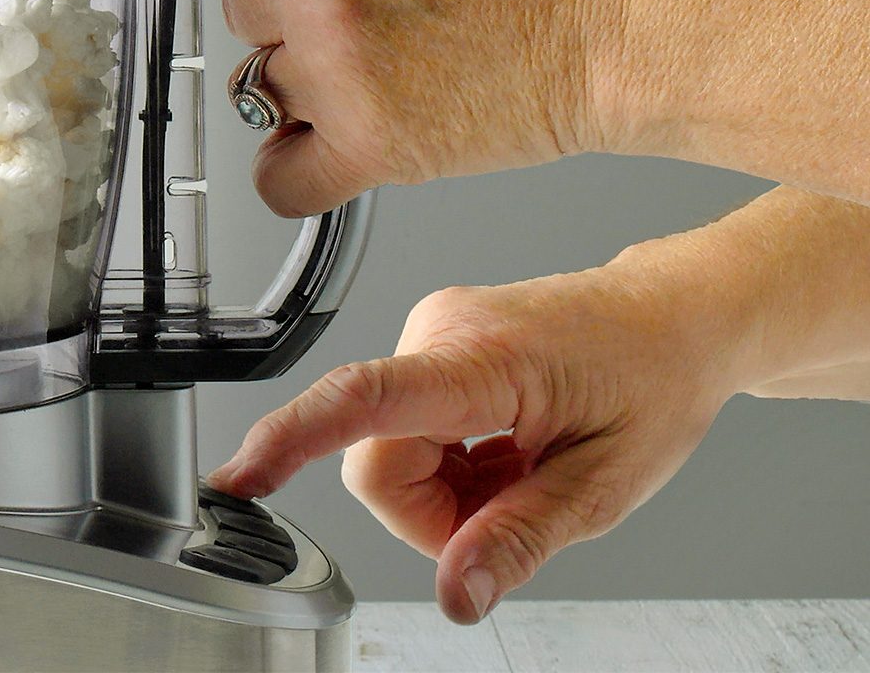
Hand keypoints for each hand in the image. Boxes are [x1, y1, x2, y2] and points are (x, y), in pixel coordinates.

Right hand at [206, 260, 748, 622]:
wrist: (672, 319)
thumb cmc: (653, 382)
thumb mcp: (606, 486)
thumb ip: (519, 538)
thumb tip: (455, 594)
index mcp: (486, 359)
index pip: (368, 399)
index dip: (295, 438)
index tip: (242, 477)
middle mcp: (440, 332)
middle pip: (378, 462)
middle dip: (434, 514)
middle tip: (514, 508)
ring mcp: (430, 333)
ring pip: (387, 455)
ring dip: (446, 491)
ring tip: (519, 472)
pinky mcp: (428, 345)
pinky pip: (402, 433)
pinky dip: (448, 465)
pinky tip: (503, 452)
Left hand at [207, 0, 656, 215]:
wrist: (628, 18)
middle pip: (239, 3)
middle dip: (288, 1)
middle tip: (352, 2)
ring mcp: (337, 72)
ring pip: (255, 80)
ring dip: (297, 76)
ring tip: (360, 62)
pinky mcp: (369, 148)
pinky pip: (276, 176)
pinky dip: (291, 166)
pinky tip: (320, 141)